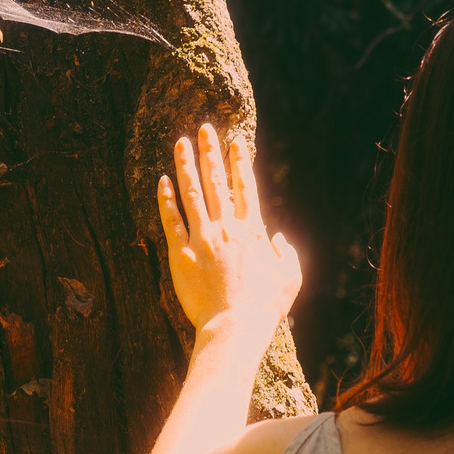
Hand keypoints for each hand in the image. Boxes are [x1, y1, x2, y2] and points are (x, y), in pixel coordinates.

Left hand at [156, 121, 301, 334]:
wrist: (236, 325)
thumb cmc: (266, 306)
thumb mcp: (291, 278)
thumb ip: (287, 254)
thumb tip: (278, 238)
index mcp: (252, 231)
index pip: (244, 187)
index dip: (239, 162)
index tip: (235, 141)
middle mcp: (226, 228)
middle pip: (216, 182)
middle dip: (210, 152)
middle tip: (204, 128)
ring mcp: (202, 239)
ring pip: (191, 194)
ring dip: (185, 166)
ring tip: (180, 143)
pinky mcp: (181, 254)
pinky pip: (171, 220)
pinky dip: (166, 199)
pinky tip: (161, 181)